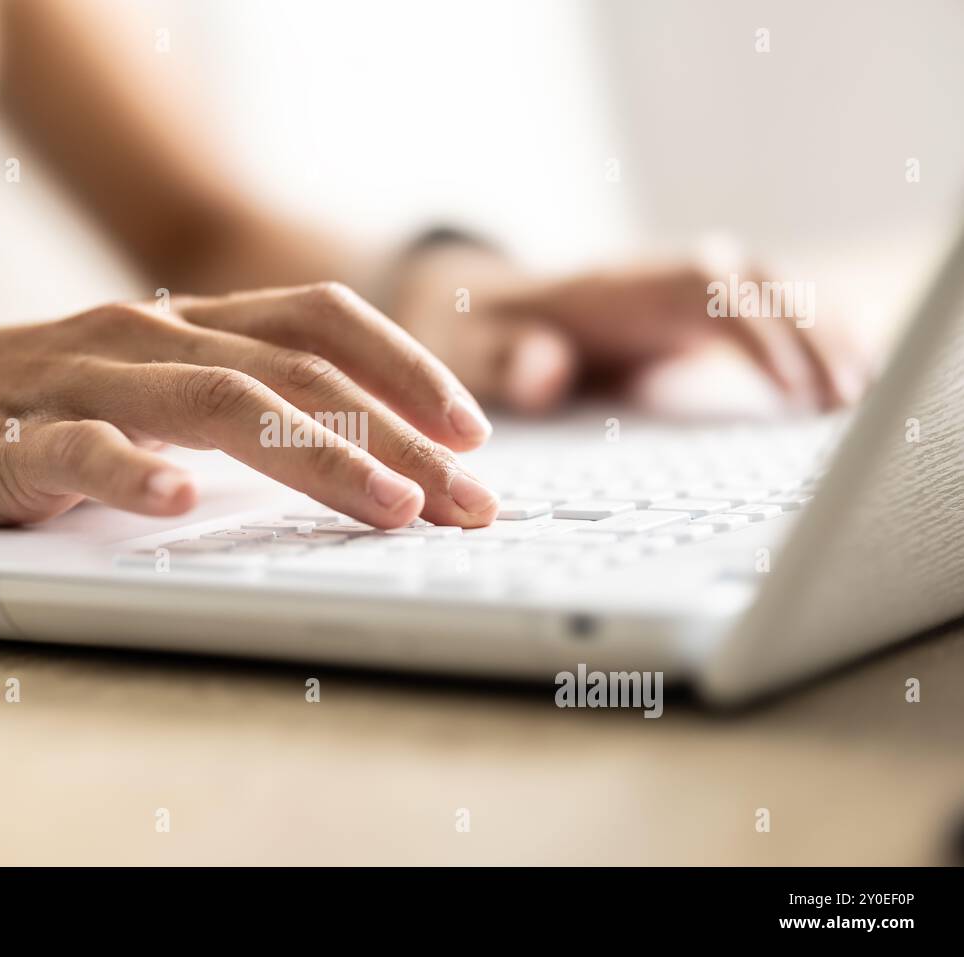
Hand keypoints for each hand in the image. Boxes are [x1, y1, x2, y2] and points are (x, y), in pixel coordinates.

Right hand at [0, 284, 500, 530]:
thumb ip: (231, 415)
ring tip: (388, 506)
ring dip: (315, 456)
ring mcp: (77, 382)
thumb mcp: (145, 399)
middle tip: (471, 499)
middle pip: (298, 373)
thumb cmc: (25, 410)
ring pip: (216, 402)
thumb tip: (351, 467)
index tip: (473, 432)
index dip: (406, 369)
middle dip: (398, 435)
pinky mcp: (5, 437)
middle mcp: (146, 337)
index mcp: (186, 327)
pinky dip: (130, 469)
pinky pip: (77, 449)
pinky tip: (175, 501)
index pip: (320, 323)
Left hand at [390, 244, 873, 414]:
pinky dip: (803, 338)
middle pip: (751, 283)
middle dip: (804, 330)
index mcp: (613, 286)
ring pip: (767, 294)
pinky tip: (840, 375)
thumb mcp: (471, 350)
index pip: (700, 290)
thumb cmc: (474, 334)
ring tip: (856, 394)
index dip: (750, 329)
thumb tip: (546, 370)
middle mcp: (656, 280)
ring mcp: (677, 296)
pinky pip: (759, 318)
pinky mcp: (688, 320)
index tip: (786, 381)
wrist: (474, 311)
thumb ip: (505, 360)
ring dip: (817, 333)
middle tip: (843, 395)